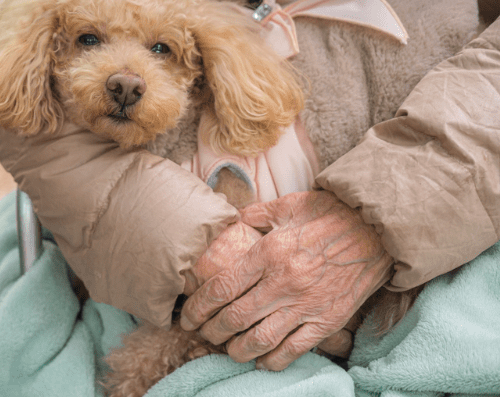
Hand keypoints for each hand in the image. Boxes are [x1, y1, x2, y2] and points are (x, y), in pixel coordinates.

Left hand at [180, 190, 393, 369]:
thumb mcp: (287, 205)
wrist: (378, 229)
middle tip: (202, 334)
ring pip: (259, 340)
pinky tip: (260, 360)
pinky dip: (272, 360)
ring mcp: (306, 305)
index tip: (187, 316)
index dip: (198, 308)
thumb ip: (253, 214)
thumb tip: (228, 219)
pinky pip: (293, 350)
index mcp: (269, 253)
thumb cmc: (330, 214)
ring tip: (227, 349)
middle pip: (234, 318)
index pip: (222, 288)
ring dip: (236, 350)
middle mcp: (283, 282)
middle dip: (211, 331)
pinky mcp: (327, 321)